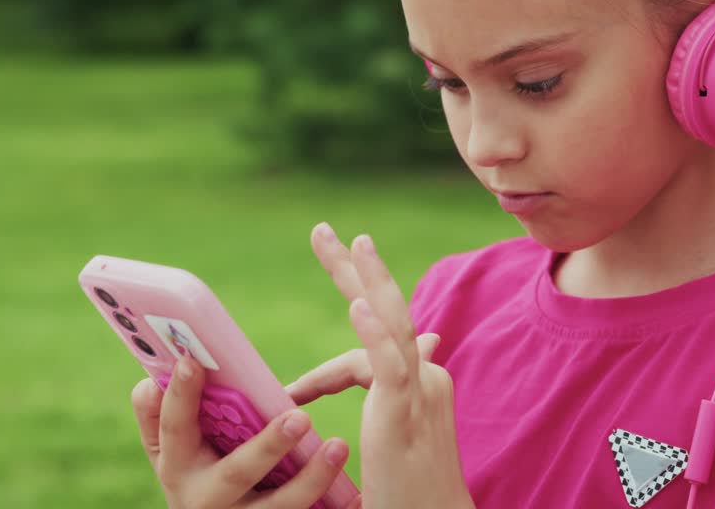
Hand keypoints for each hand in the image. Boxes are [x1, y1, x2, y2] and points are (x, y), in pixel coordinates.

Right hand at [130, 355, 360, 508]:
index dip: (179, 396)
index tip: (191, 361)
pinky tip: (359, 495)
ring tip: (338, 446)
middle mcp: (205, 499)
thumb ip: (159, 418)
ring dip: (311, 479)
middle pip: (236, 473)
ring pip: (279, 507)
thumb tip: (146, 383)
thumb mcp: (173, 453)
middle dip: (267, 446)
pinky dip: (332, 507)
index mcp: (177, 467)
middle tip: (299, 417)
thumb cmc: (196, 475)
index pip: (173, 429)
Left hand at [309, 223, 474, 508]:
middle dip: (356, 270)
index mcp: (415, 387)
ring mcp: (419, 393)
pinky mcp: (407, 413)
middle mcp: (424, 380)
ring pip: (396, 324)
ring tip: (351, 241)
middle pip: (388, 311)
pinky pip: (392, 366)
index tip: (290, 395)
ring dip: (370, 279)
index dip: (325, 371)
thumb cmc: (412, 495)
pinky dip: (375, 333)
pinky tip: (355, 303)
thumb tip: (424, 347)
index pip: (369, 353)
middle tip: (324, 231)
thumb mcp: (399, 438)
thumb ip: (398, 395)